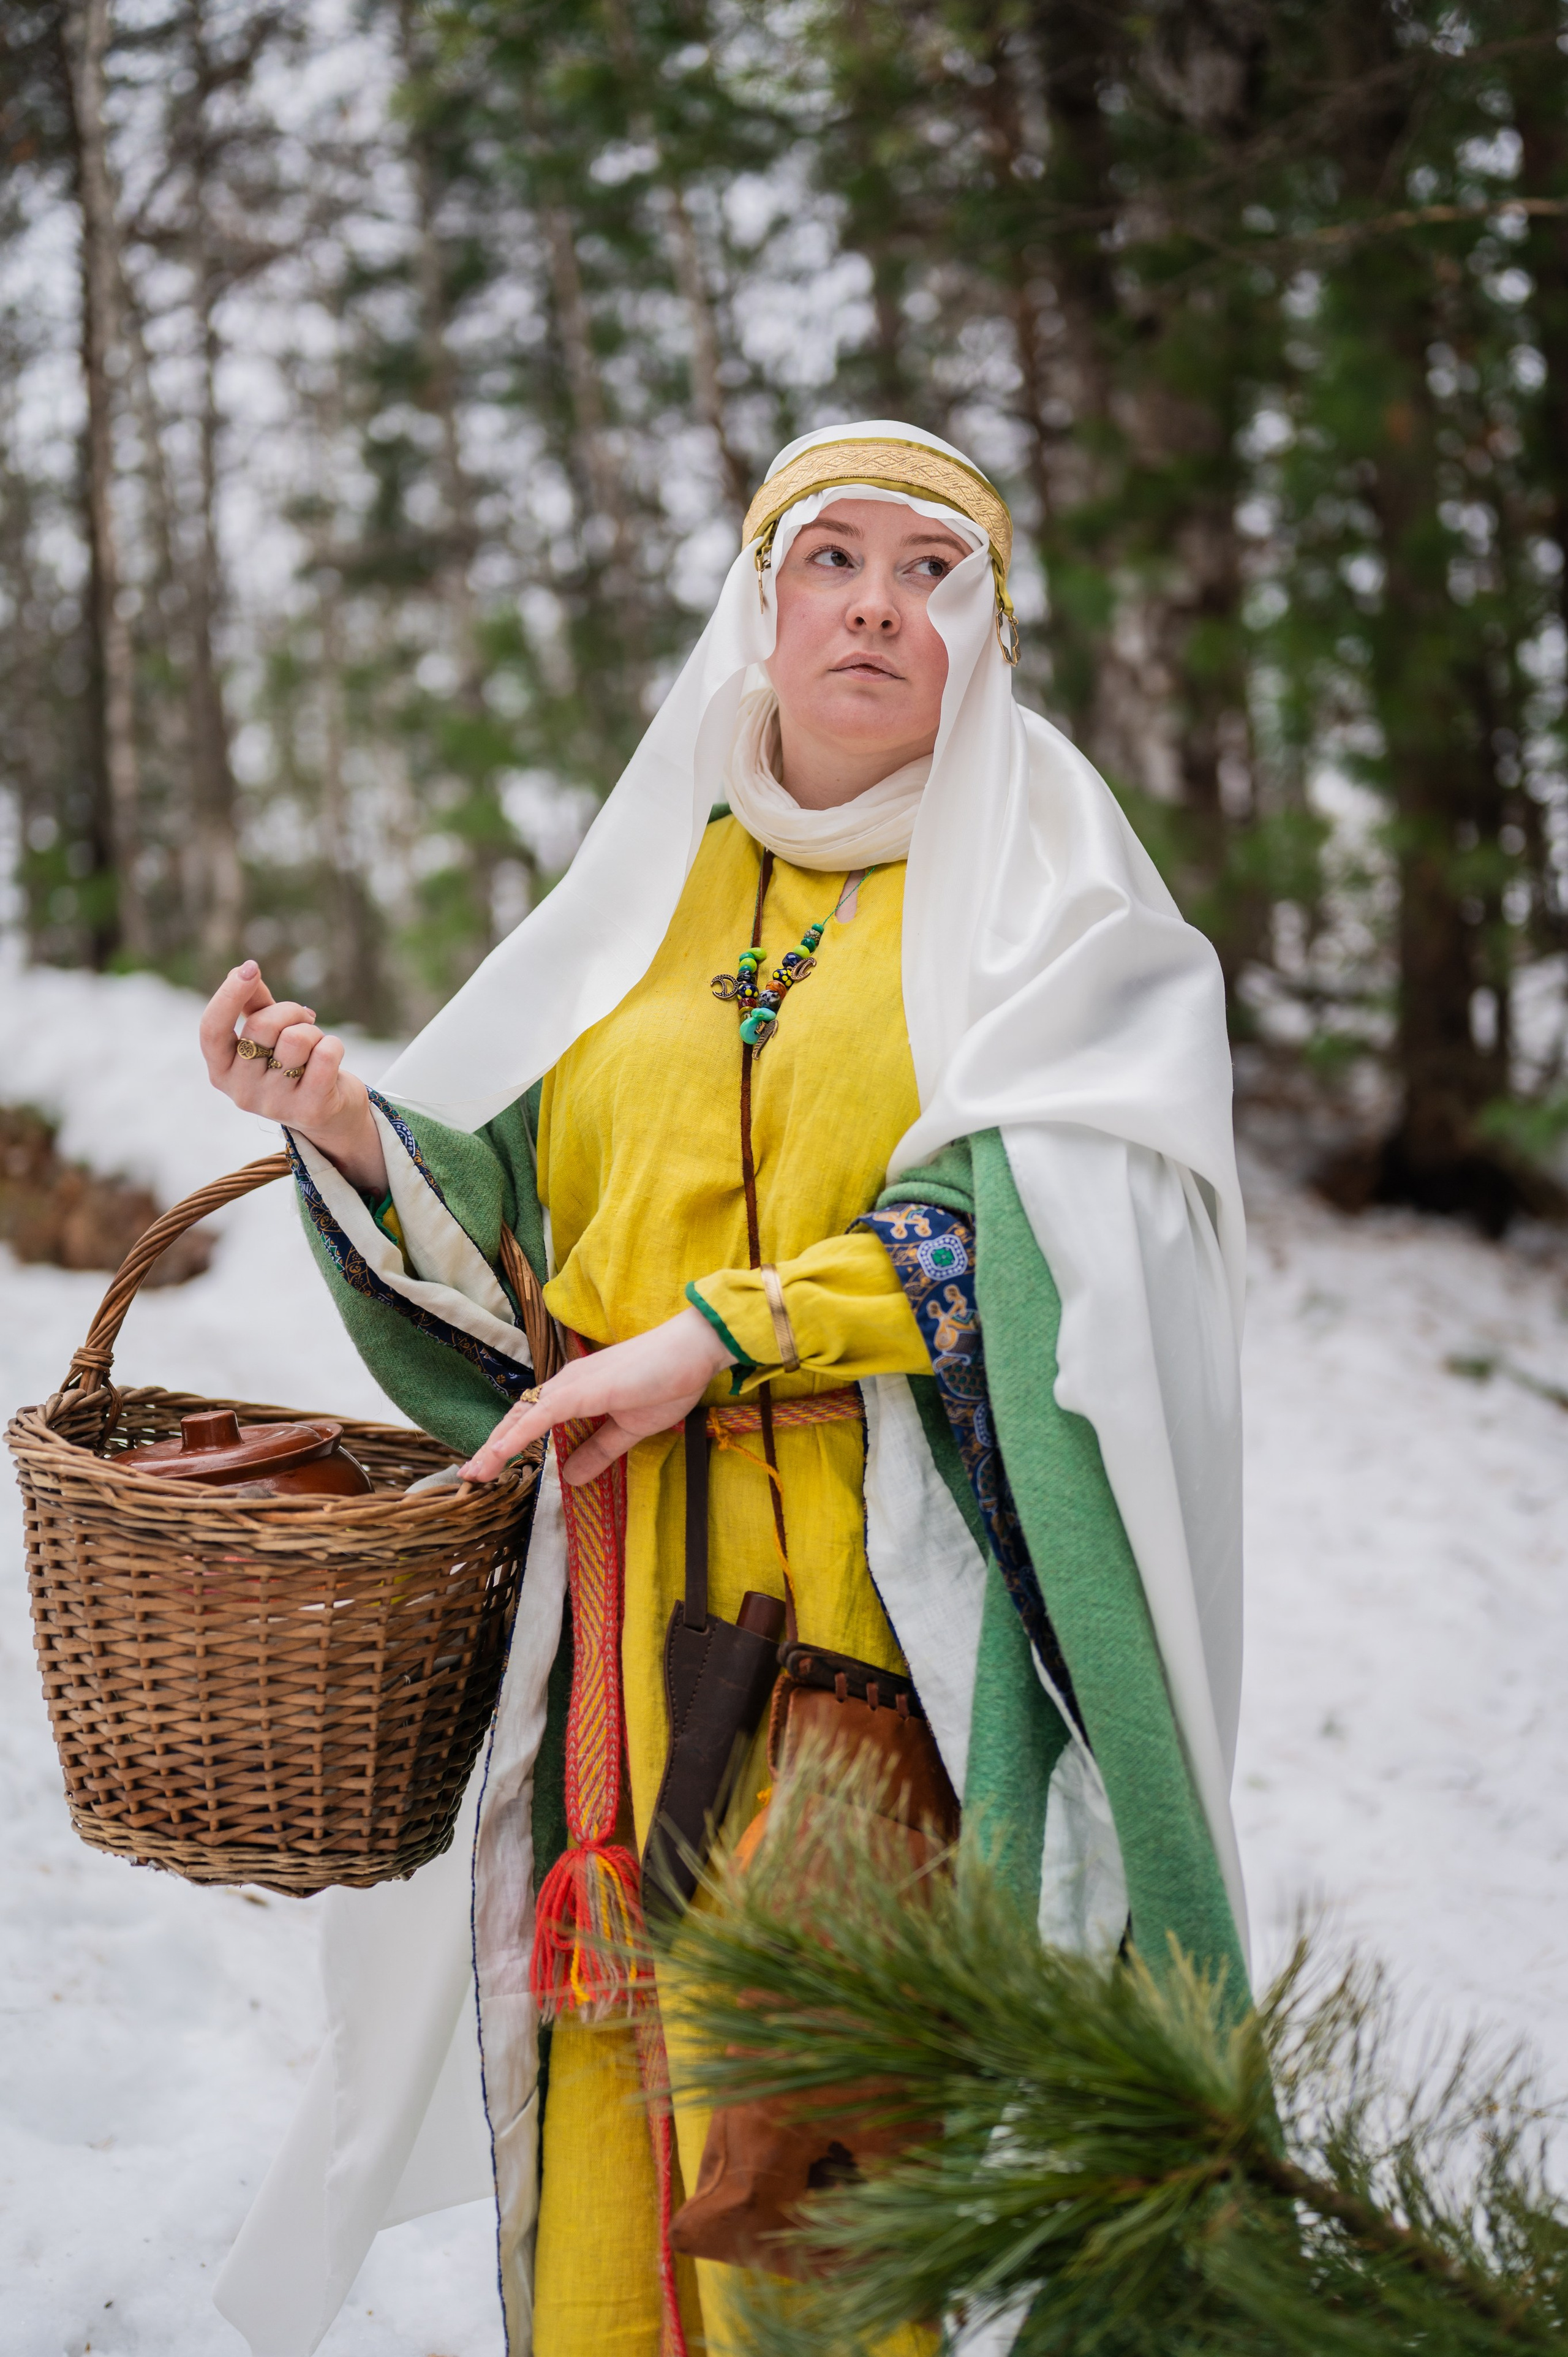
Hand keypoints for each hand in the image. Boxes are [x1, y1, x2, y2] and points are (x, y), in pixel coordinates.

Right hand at [198, 959, 387, 1194]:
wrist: (329, 1115)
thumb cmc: (291, 1065)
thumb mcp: (267, 1036)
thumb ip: (253, 1006)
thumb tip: (244, 972)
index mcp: (221, 1071)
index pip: (211, 1029)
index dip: (229, 995)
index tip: (250, 968)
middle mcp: (242, 1092)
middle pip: (262, 1025)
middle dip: (289, 1011)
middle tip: (303, 1020)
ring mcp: (275, 1104)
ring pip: (297, 1038)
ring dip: (313, 1031)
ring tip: (314, 1047)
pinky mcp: (310, 1110)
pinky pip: (326, 1053)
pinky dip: (334, 1045)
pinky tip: (330, 1058)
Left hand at [462, 1307, 734, 1486]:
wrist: (693, 1352)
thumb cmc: (667, 1383)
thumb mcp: (629, 1430)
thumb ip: (599, 1451)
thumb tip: (571, 1477)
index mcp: (576, 1393)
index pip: (533, 1420)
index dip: (509, 1442)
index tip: (488, 1468)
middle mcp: (566, 1384)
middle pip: (519, 1418)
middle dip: (491, 1447)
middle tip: (470, 1475)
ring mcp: (571, 1384)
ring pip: (523, 1417)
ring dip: (495, 1445)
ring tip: (474, 1472)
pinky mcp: (581, 1389)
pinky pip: (542, 1415)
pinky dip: (517, 1435)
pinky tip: (499, 1453)